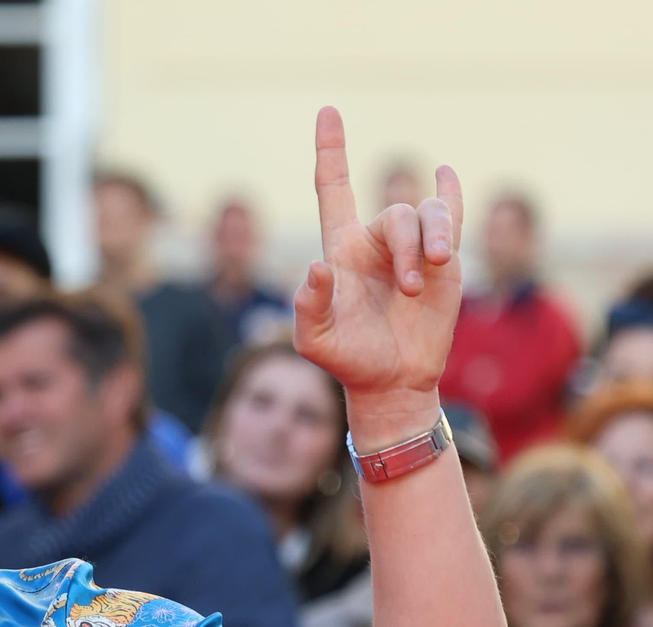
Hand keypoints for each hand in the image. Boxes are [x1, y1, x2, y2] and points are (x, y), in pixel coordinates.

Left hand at [293, 107, 463, 410]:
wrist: (390, 380)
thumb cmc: (346, 358)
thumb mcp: (315, 339)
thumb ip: (308, 305)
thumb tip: (316, 268)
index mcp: (341, 249)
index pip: (333, 189)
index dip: (330, 152)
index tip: (328, 111)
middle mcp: (377, 242)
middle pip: (396, 214)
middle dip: (408, 247)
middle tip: (410, 290)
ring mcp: (413, 249)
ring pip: (428, 217)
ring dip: (434, 241)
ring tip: (430, 278)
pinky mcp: (445, 262)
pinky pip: (452, 215)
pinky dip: (451, 194)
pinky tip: (445, 173)